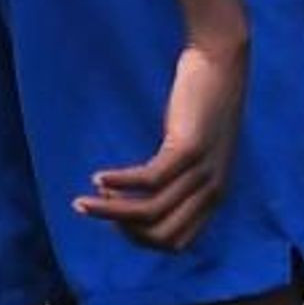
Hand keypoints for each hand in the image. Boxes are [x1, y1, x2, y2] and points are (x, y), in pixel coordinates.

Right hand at [75, 35, 246, 250]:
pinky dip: (119, 182)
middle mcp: (212, 191)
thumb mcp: (196, 147)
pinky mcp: (188, 149)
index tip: (115, 218)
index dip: (140, 238)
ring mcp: (201, 171)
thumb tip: (145, 192)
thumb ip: (182, 174)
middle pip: (160, 235)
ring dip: (110, 211)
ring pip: (149, 212)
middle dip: (122, 229)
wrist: (221, 61)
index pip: (175, 243)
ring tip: (83, 202)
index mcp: (215, 196)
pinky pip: (148, 180)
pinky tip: (98, 176)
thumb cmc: (202, 102)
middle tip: (95, 207)